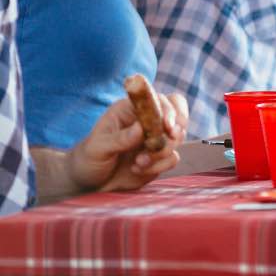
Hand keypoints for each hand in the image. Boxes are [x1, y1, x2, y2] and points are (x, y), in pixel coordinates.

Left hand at [69, 93, 187, 192]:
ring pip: (177, 139)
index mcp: (132, 109)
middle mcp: (148, 121)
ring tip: (138, 163)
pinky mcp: (160, 157)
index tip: (167, 128)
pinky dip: (159, 166)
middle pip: (178, 117)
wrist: (88, 183)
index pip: (161, 100)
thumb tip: (141, 128)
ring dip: (161, 153)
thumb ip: (120, 138)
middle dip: (173, 133)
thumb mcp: (98, 147)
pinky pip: (173, 158)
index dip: (169, 111)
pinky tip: (139, 170)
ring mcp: (156, 139)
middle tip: (160, 146)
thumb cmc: (89, 159)